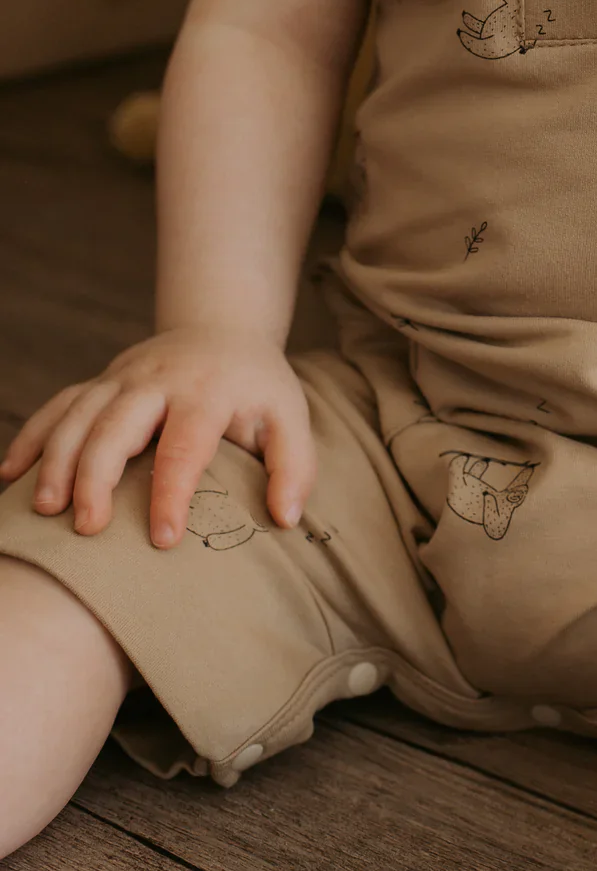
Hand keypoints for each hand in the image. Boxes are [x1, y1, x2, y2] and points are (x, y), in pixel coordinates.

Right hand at [0, 329, 316, 548]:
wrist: (222, 330)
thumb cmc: (256, 386)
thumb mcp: (290, 417)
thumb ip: (294, 466)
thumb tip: (285, 517)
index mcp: (207, 391)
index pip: (185, 445)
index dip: (172, 493)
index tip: (163, 540)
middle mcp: (158, 380)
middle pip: (116, 424)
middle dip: (96, 475)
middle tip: (87, 528)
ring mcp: (122, 377)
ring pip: (78, 414)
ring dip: (57, 460)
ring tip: (46, 511)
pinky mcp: (100, 381)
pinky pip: (58, 405)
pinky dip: (33, 436)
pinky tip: (11, 475)